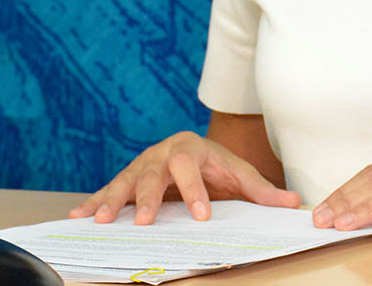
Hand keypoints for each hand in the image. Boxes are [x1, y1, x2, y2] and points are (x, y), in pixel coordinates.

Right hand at [69, 131, 300, 224]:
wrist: (196, 152)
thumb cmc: (218, 166)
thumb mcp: (240, 175)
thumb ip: (262, 190)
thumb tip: (293, 202)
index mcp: (191, 149)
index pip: (191, 167)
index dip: (195, 191)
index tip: (202, 215)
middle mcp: (162, 153)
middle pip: (153, 173)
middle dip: (146, 198)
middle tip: (142, 222)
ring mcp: (142, 164)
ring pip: (125, 181)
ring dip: (111, 201)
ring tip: (98, 220)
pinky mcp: (127, 178)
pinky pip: (108, 190)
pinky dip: (93, 203)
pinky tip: (79, 217)